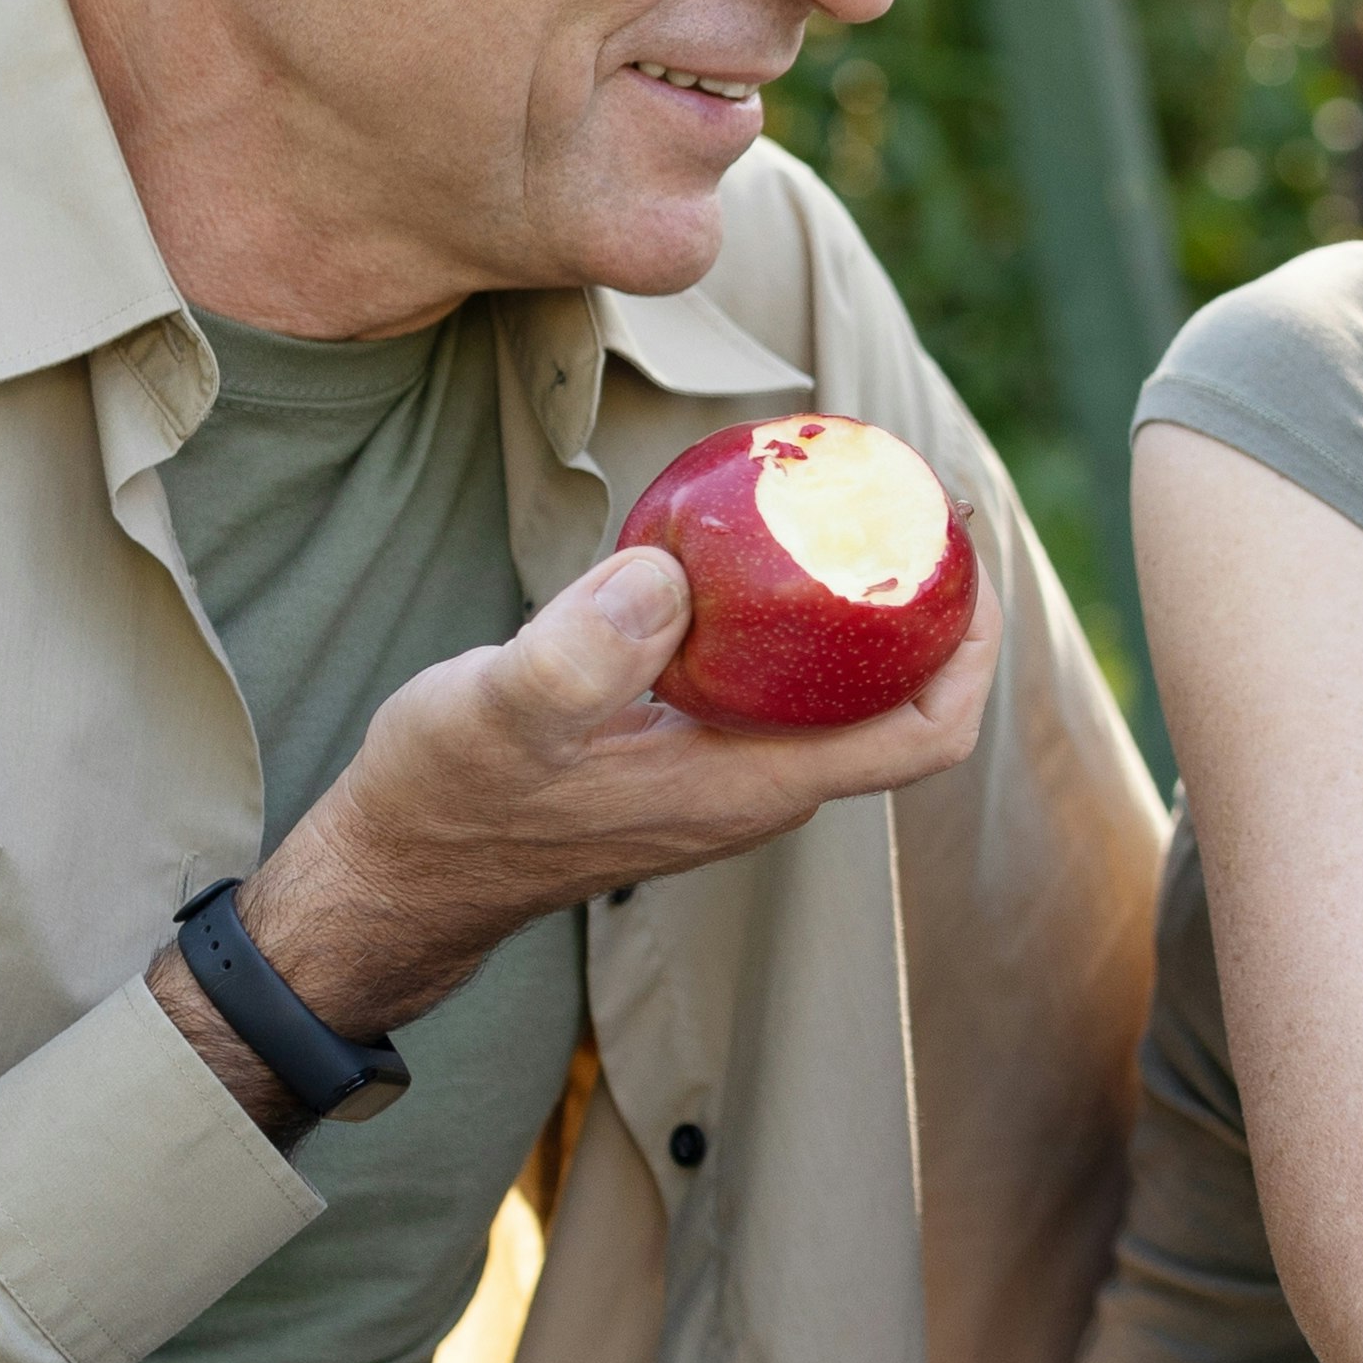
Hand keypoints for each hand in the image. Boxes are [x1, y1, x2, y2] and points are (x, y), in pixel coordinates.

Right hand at [157, 544, 998, 1121]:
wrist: (396, 870)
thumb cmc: (443, 800)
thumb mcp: (495, 713)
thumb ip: (577, 655)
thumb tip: (666, 576)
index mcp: (748, 787)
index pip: (918, 735)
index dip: (967, 646)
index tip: (962, 545)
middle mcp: (758, 788)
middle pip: (898, 702)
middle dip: (928, 604)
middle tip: (916, 492)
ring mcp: (724, 774)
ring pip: (837, 691)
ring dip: (862, 606)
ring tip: (853, 500)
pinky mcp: (684, 753)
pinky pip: (776, 682)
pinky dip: (791, 615)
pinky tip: (754, 544)